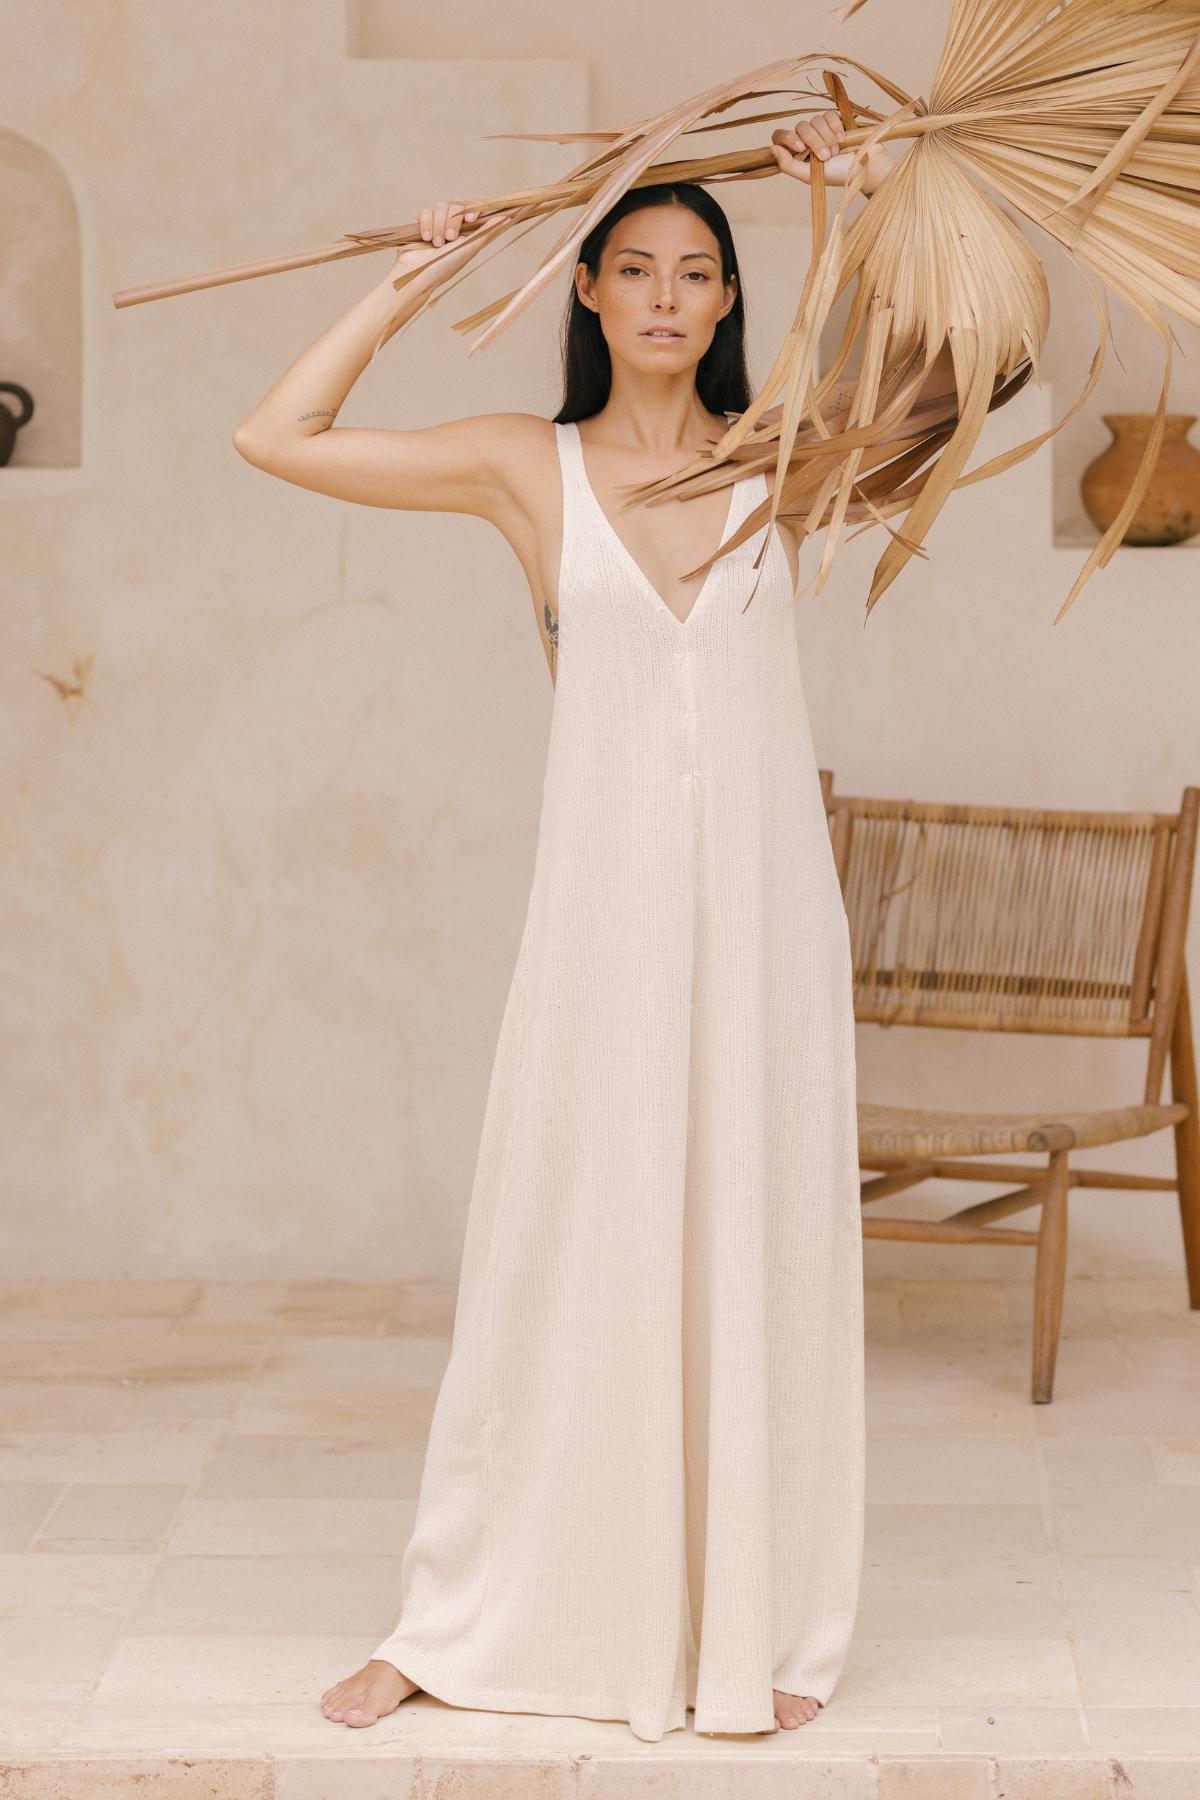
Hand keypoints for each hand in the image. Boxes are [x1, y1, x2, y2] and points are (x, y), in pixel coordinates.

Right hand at [391, 199, 492, 278]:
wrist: (419, 276)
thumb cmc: (446, 267)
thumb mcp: (469, 249)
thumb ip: (486, 232)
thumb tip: (506, 218)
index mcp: (467, 230)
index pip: (473, 207)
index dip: (472, 208)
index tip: (471, 219)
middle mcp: (453, 224)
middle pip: (456, 204)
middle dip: (452, 220)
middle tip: (450, 238)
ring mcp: (437, 223)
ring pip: (440, 206)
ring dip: (438, 225)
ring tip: (437, 244)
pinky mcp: (422, 224)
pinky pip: (424, 212)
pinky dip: (425, 224)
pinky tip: (426, 239)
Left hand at [769, 109, 893, 192]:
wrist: (866, 168)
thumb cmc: (839, 176)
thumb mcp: (810, 176)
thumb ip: (788, 165)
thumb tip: (771, 149)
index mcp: (797, 154)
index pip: (780, 136)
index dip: (788, 138)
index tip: (800, 147)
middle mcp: (806, 140)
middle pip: (800, 127)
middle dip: (815, 141)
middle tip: (827, 156)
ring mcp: (821, 129)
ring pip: (815, 120)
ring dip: (827, 137)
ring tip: (837, 152)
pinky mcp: (835, 121)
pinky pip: (829, 114)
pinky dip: (835, 126)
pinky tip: (843, 139)